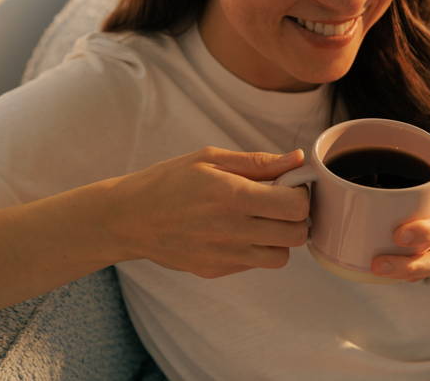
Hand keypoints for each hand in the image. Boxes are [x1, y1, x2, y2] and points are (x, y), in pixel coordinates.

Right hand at [104, 146, 309, 278]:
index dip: (301, 194)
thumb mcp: (210, 160)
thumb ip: (258, 163)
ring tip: (261, 220)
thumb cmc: (168, 182)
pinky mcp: (215, 271)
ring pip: (280, 257)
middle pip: (296, 235)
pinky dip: (256, 250)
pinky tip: (237, 232)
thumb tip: (298, 159)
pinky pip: (254, 265)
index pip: (295, 207)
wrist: (128, 218)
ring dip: (279, 238)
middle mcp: (233, 230)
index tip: (289, 185)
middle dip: (296, 217)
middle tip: (280, 203)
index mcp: (233, 196)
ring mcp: (225, 256)